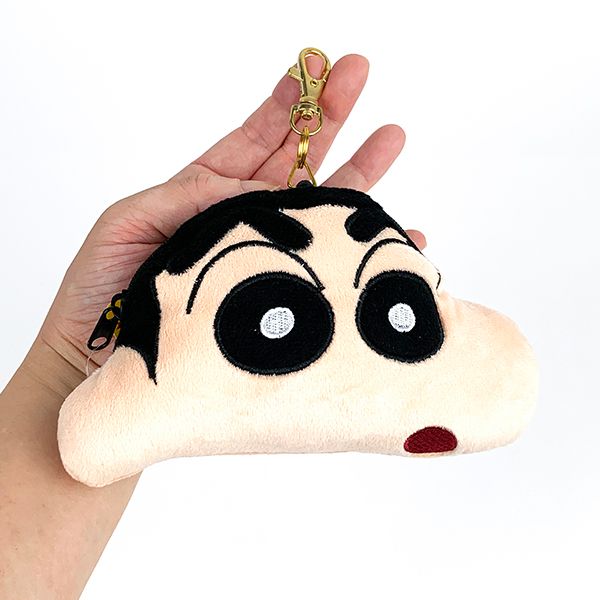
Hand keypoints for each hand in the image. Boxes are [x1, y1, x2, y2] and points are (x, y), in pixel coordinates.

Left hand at [39, 54, 424, 375]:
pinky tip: (395, 233)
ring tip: (391, 136)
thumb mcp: (129, 221)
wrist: (104, 356)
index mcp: (204, 194)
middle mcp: (242, 220)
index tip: (314, 67)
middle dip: (328, 116)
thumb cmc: (104, 287)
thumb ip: (187, 196)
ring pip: (320, 206)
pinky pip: (328, 263)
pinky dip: (361, 247)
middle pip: (296, 161)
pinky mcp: (278, 291)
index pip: (253, 141)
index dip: (286, 105)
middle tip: (359, 72)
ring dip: (358, 171)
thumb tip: (249, 185)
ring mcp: (264, 254)